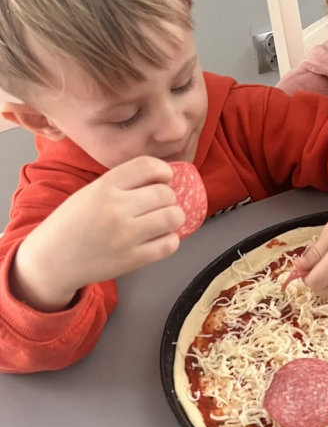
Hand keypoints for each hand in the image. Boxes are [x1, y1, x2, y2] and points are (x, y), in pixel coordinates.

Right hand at [10, 156, 184, 311]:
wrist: (53, 259)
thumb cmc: (73, 223)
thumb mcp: (90, 192)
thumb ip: (122, 183)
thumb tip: (161, 178)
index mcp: (104, 187)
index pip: (148, 166)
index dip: (163, 171)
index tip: (164, 178)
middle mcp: (116, 209)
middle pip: (165, 193)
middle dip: (169, 197)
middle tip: (159, 204)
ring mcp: (126, 236)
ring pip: (173, 217)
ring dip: (174, 217)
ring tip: (163, 220)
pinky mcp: (133, 259)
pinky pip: (169, 245)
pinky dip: (171, 240)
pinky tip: (160, 238)